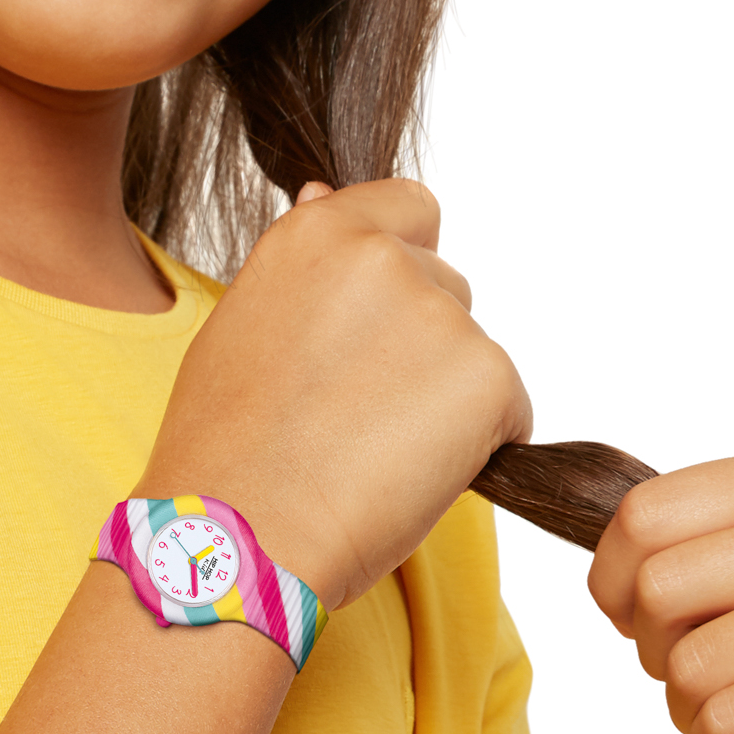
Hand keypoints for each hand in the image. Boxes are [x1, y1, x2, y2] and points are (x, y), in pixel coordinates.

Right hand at [137, 178, 530, 613]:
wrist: (242, 538)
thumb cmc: (224, 456)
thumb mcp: (240, 329)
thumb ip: (301, 268)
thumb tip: (324, 194)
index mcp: (315, 234)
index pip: (409, 210)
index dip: (403, 269)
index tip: (377, 331)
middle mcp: (381, 258)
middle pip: (447, 288)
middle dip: (421, 348)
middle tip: (357, 419)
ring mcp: (440, 315)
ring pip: (473, 354)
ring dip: (446, 399)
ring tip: (372, 456)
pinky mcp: (487, 376)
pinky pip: (509, 411)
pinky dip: (478, 448)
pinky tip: (408, 478)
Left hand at [587, 451, 733, 733]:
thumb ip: (696, 541)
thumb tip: (590, 530)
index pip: (642, 514)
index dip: (617, 585)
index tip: (647, 622)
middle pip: (656, 588)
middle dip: (658, 654)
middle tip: (713, 679)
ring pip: (687, 664)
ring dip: (694, 712)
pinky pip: (725, 720)